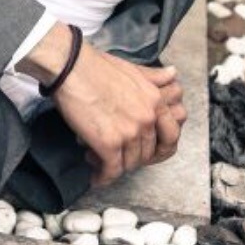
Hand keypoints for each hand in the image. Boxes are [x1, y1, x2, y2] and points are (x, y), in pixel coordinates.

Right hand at [51, 43, 185, 189]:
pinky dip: (103, 177)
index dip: (158, 149)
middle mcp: (147, 118)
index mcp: (155, 101)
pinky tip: (95, 178)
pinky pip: (112, 170)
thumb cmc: (96, 66)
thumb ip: (154, 78)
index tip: (144, 153)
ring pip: (130, 164)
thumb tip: (173, 74)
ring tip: (99, 161)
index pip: (170, 136)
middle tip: (117, 157)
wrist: (71, 67)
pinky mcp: (109, 143)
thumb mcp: (133, 70)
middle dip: (132, 158)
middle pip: (147, 153)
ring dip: (115, 167)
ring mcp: (130, 132)